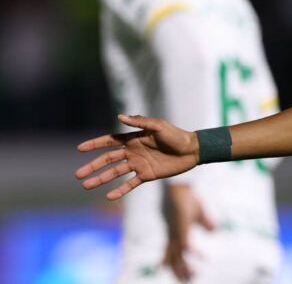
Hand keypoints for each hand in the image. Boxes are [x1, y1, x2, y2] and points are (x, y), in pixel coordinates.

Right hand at [76, 114, 198, 199]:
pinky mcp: (147, 175)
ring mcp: (139, 164)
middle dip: (93, 166)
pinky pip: (130, 184)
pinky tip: (109, 196)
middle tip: (78, 175)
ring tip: (86, 185)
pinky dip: (120, 190)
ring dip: (101, 179)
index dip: (95, 144)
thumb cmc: (176, 135)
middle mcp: (133, 152)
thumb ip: (140, 122)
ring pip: (115, 173)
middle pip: (108, 159)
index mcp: (134, 139)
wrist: (193, 150)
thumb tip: (119, 117)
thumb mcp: (159, 126)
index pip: (110, 141)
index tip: (80, 148)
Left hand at [163, 184, 216, 281]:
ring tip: (192, 277)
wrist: (180, 186)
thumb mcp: (198, 212)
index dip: (171, 261)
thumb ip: (206, 223)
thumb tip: (215, 231)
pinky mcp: (181, 228)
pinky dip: (196, 253)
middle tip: (185, 281)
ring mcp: (176, 232)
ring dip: (185, 267)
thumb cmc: (187, 197)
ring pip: (178, 255)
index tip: (172, 270)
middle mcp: (173, 234)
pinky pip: (187, 245)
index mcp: (175, 232)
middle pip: (173, 257)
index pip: (172, 250)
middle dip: (178, 270)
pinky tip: (205, 258)